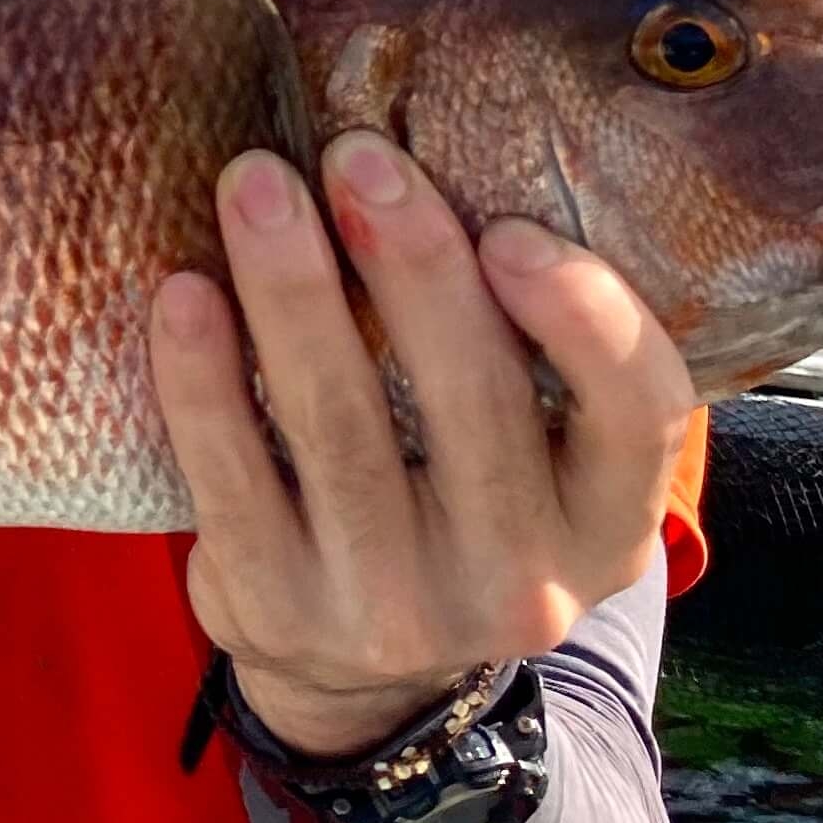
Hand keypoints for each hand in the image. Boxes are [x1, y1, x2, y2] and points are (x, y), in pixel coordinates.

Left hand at [149, 136, 694, 759]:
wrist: (351, 674)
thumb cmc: (448, 502)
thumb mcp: (528, 458)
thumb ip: (520, 344)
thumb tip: (443, 149)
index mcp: (604, 526)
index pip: (638, 416)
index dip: (584, 318)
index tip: (509, 227)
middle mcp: (519, 583)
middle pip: (474, 402)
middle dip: (410, 261)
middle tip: (353, 152)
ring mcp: (394, 610)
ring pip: (339, 425)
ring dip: (291, 287)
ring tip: (254, 179)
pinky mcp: (279, 613)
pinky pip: (233, 476)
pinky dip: (202, 376)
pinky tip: (183, 289)